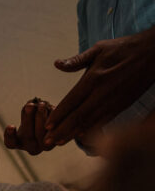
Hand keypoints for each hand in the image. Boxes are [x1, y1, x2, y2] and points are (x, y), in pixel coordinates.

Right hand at [4, 98, 55, 154]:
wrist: (52, 125)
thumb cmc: (35, 119)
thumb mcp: (27, 116)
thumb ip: (26, 111)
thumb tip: (31, 105)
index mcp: (18, 144)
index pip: (10, 143)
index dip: (10, 136)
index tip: (10, 126)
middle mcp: (31, 149)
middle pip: (27, 136)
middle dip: (28, 119)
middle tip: (29, 106)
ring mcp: (45, 147)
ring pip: (41, 134)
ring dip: (41, 118)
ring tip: (41, 104)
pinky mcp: (58, 141)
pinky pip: (54, 130)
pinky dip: (52, 118)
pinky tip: (51, 108)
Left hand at [45, 27, 154, 146]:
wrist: (154, 52)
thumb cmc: (124, 48)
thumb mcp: (99, 48)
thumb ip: (77, 59)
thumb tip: (57, 64)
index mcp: (94, 78)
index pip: (71, 101)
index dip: (58, 115)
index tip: (46, 126)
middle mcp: (103, 92)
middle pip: (78, 116)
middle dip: (61, 130)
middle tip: (47, 142)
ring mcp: (114, 100)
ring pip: (90, 121)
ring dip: (73, 133)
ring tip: (60, 143)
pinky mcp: (123, 105)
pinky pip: (105, 121)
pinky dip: (92, 130)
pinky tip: (81, 137)